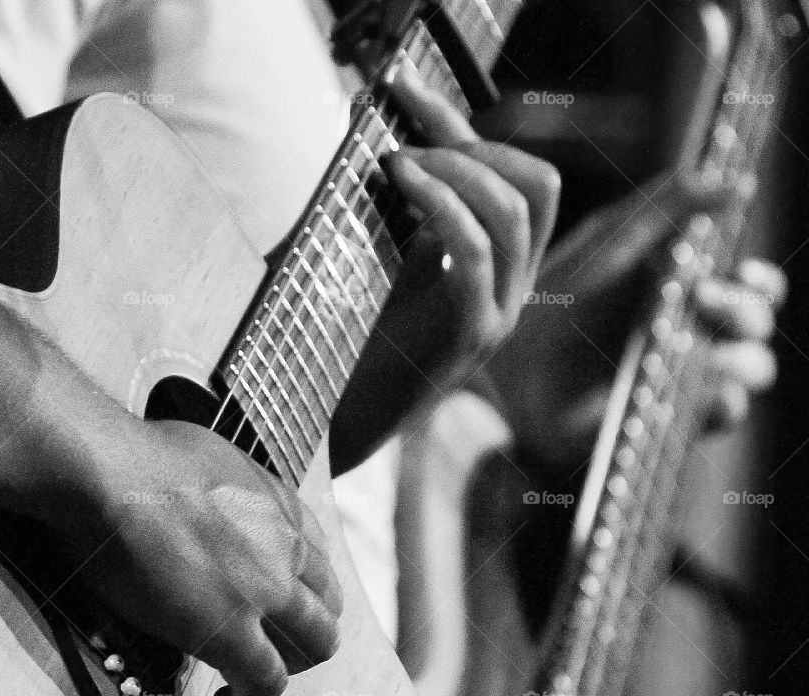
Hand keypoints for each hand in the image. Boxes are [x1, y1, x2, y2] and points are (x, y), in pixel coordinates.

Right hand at [0, 277, 341, 695]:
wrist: (109, 473)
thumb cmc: (137, 455)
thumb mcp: (211, 458)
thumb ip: (231, 491)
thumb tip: (212, 501)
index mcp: (281, 504)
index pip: (319, 557)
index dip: (304, 588)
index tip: (278, 604)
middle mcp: (286, 547)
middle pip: (327, 605)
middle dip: (308, 632)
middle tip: (272, 648)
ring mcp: (266, 590)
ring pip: (316, 645)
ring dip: (293, 666)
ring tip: (254, 682)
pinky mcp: (230, 630)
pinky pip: (266, 682)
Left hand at [385, 58, 559, 369]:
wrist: (347, 414)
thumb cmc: (361, 336)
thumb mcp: (393, 257)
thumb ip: (407, 208)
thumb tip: (383, 130)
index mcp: (502, 268)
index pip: (523, 179)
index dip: (471, 126)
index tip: (410, 93)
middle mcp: (513, 289)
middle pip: (537, 187)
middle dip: (474, 144)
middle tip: (409, 140)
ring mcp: (498, 314)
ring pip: (512, 214)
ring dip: (455, 170)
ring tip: (398, 161)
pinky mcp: (470, 337)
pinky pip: (474, 254)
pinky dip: (441, 205)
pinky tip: (401, 182)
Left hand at [479, 171, 782, 468]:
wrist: (510, 375)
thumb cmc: (551, 304)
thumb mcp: (605, 244)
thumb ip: (665, 206)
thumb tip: (740, 182)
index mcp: (684, 289)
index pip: (751, 284)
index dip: (757, 280)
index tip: (739, 271)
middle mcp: (691, 334)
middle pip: (756, 323)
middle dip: (744, 311)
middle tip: (698, 299)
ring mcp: (682, 378)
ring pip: (752, 366)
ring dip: (739, 354)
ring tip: (694, 346)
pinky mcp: (669, 417)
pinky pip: (723, 412)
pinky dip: (723, 399)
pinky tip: (698, 388)